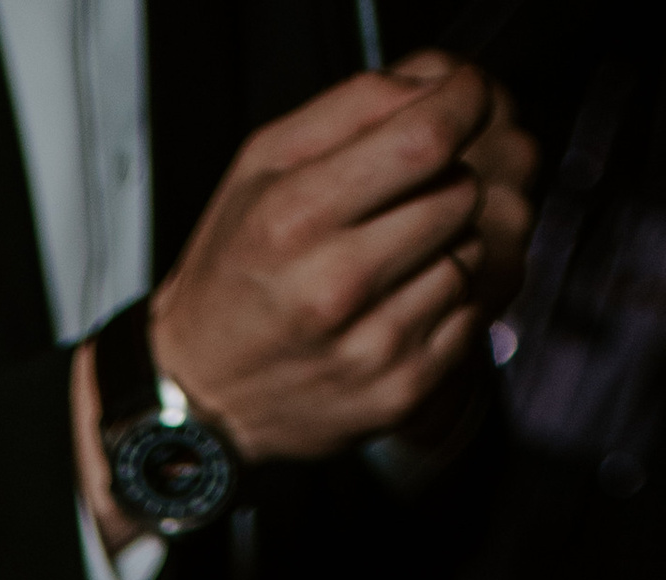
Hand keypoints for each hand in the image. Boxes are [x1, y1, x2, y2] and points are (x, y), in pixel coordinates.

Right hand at [94, 57, 534, 509]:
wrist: (202, 397)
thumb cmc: (232, 272)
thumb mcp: (261, 166)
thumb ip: (349, 109)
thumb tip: (433, 90)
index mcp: (295, 219)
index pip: (424, 141)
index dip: (460, 106)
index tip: (462, 101)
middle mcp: (334, 287)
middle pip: (459, 194)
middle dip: (444, 182)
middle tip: (404, 200)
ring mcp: (371, 346)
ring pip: (469, 256)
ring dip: (444, 247)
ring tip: (391, 261)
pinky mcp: (399, 391)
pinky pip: (467, 317)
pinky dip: (443, 304)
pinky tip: (398, 305)